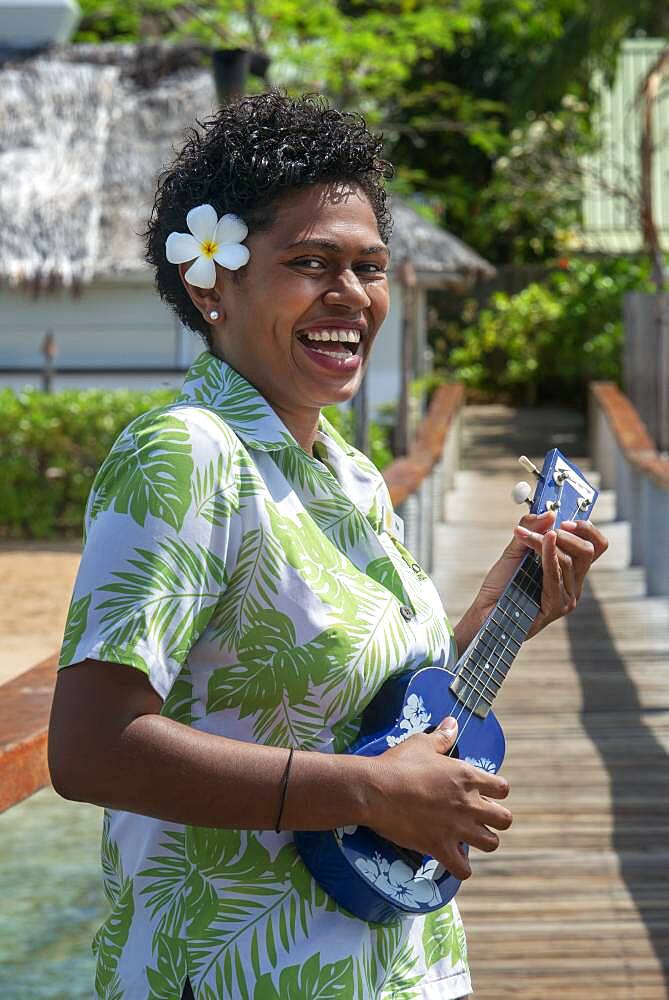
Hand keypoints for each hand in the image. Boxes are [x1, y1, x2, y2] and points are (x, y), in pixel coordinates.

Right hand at [365, 716, 511, 879]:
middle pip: (505, 819)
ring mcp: (457, 828)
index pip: (502, 789)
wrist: (376, 789)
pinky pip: (463, 869)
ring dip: (482, 842)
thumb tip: (453, 722)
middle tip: (479, 818)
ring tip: (468, 838)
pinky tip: (453, 860)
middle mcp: (469, 803)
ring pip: (491, 844)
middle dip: (496, 820)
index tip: (485, 794)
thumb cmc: (398, 764)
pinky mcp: (440, 847)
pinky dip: (460, 868)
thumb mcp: (421, 743)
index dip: (496, 792)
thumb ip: (442, 736)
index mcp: (467, 776)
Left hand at [471, 510, 607, 640]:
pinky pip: (556, 574)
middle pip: (588, 551)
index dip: (587, 529)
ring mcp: (566, 597)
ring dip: (545, 542)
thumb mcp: (515, 550)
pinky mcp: (556, 606)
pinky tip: (541, 540)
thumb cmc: (502, 585)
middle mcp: (572, 584)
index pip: (595, 546)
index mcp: (569, 570)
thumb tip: (550, 513)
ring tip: (525, 535)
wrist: (485, 611)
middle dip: (569, 534)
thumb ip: (531, 530)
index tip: (568, 518)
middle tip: (550, 526)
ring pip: (568, 561)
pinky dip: (548, 554)